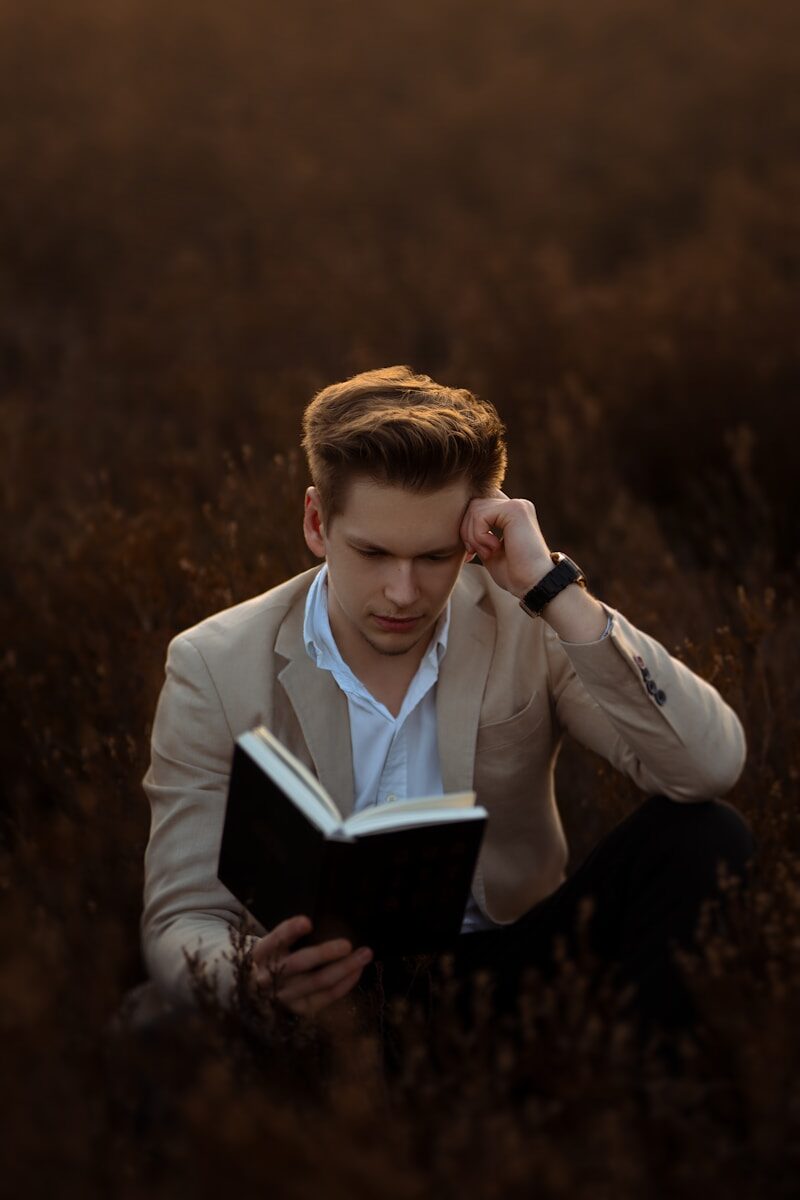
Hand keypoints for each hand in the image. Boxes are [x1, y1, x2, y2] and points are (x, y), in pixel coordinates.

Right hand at [250, 915, 372, 1017]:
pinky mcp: (298, 1009)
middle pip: (299, 964)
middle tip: (348, 944)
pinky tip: (357, 971)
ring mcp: (284, 996)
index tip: (307, 922)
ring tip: (365, 954)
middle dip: (325, 953)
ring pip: (317, 982)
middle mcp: (269, 977)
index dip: (290, 931)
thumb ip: (291, 935)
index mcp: (261, 953)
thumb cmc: (274, 958)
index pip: (276, 940)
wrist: (258, 991)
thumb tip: (326, 921)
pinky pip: (325, 997)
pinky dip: (344, 984)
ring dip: (344, 968)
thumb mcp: (274, 944)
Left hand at [460, 490, 553, 598]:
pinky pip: (480, 515)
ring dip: (473, 536)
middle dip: (467, 531)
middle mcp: (516, 505)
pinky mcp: (515, 509)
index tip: (471, 553)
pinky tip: (493, 548)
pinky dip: (479, 535)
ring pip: (474, 509)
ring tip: (487, 552)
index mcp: (511, 513)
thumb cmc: (513, 573)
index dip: (468, 528)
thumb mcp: (489, 549)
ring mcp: (517, 505)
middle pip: (473, 505)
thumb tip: (458, 523)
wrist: (533, 584)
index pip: (478, 506)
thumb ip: (478, 533)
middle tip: (474, 553)